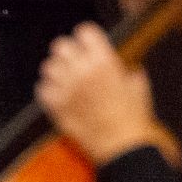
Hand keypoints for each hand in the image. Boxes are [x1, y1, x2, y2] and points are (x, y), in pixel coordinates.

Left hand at [36, 23, 163, 166]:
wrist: (123, 149)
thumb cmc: (134, 120)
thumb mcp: (139, 89)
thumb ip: (130, 74)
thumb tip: (129, 71)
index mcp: (104, 61)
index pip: (84, 31)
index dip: (86, 38)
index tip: (87, 45)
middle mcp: (82, 70)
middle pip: (61, 45)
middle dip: (67, 53)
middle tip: (73, 62)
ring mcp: (67, 88)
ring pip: (48, 66)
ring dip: (56, 72)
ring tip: (65, 81)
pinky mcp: (56, 107)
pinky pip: (42, 89)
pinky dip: (48, 91)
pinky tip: (58, 97)